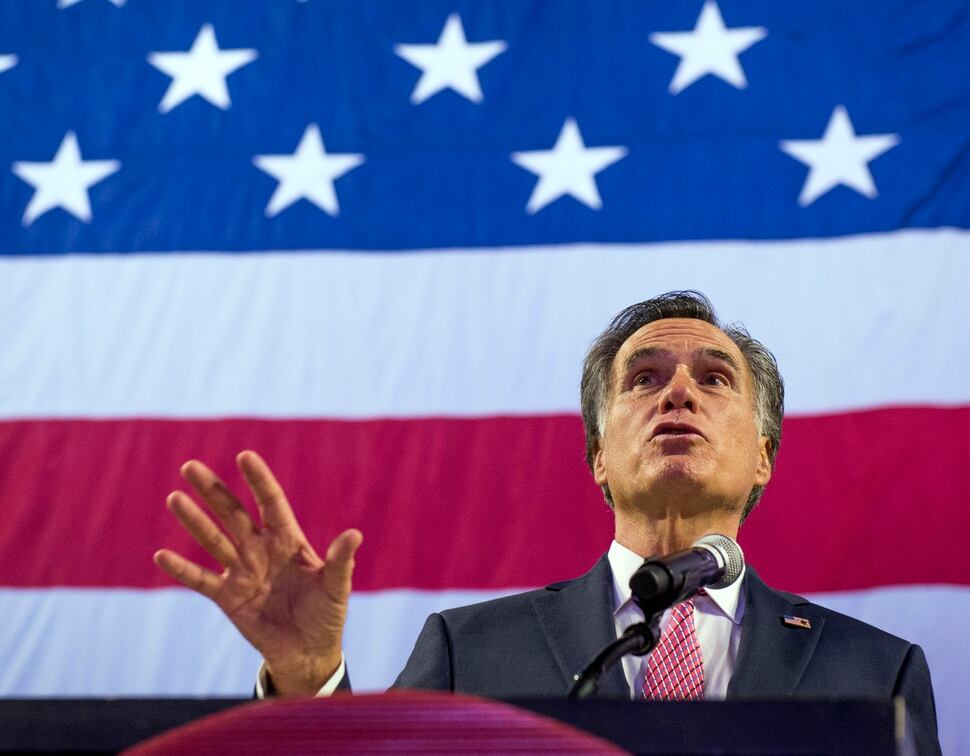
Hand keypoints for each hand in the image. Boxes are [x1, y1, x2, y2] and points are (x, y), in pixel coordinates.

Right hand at [153, 450, 361, 695]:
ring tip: (174, 498)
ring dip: (193, 520)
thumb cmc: (326, 613)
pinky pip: (202, 580)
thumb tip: (354, 535)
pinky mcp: (228, 597)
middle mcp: (261, 549)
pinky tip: (161, 555)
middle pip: (233, 513)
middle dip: (213, 490)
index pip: (271, 502)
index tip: (244, 456)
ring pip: (213, 539)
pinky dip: (182, 569)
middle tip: (189, 466)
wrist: (307, 651)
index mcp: (288, 540)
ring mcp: (242, 571)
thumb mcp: (336, 586)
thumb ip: (341, 561)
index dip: (258, 480)